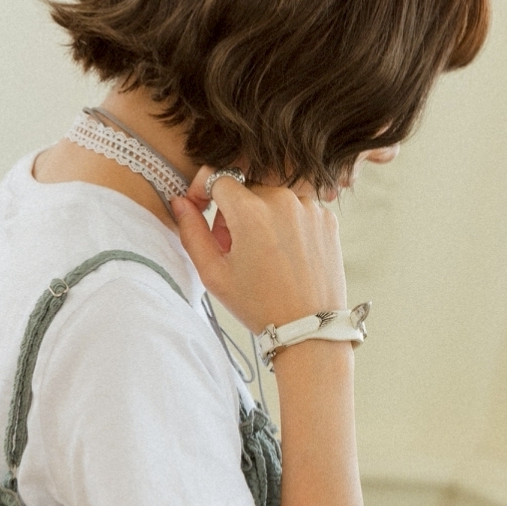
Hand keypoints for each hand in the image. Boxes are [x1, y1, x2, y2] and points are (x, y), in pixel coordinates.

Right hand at [170, 170, 348, 334]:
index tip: (200, 207)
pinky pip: (296, 208)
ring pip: (271, 197)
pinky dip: (285, 223)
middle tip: (231, 246)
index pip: (218, 177)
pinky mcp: (326, 218)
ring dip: (259, 216)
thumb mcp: (214, 273)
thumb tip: (180, 202)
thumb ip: (192, 232)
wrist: (309, 327)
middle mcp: (283, 201)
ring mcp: (309, 208)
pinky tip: (283, 254)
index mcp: (251, 212)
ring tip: (259, 253)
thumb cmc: (258, 305)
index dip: (204, 191)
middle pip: (245, 188)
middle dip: (232, 210)